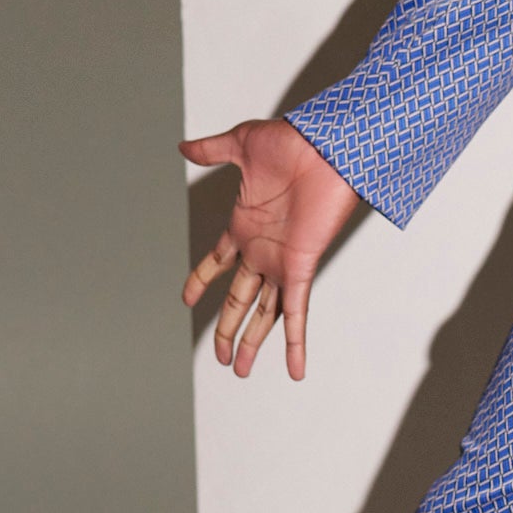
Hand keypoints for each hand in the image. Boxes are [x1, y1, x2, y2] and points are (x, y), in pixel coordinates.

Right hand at [180, 118, 361, 381]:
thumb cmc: (293, 142)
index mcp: (244, 225)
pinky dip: (295, 342)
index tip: (186, 299)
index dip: (201, 280)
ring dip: (251, 342)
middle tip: (221, 357)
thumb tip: (184, 147)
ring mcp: (280, 261)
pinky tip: (295, 370)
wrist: (328, 147)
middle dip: (227, 329)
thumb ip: (212, 150)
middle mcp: (261, 249)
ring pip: (262, 313)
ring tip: (240, 370)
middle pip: (239, 298)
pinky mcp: (301, 267)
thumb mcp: (242, 144)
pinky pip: (296, 313)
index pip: (217, 262)